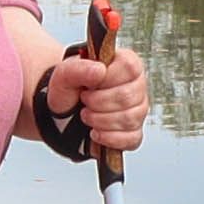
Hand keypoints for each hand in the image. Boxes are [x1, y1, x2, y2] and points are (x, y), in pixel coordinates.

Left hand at [32, 40, 149, 158]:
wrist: (64, 112)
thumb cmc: (70, 89)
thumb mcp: (65, 74)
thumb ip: (79, 68)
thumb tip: (100, 70)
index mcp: (125, 64)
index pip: (129, 68)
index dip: (107, 79)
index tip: (88, 85)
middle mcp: (137, 86)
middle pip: (128, 97)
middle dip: (98, 103)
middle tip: (84, 101)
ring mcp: (138, 110)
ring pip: (129, 119)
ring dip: (101, 120)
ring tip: (86, 115)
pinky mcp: (134, 132)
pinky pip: (131, 139)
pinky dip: (108, 137)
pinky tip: (95, 132)